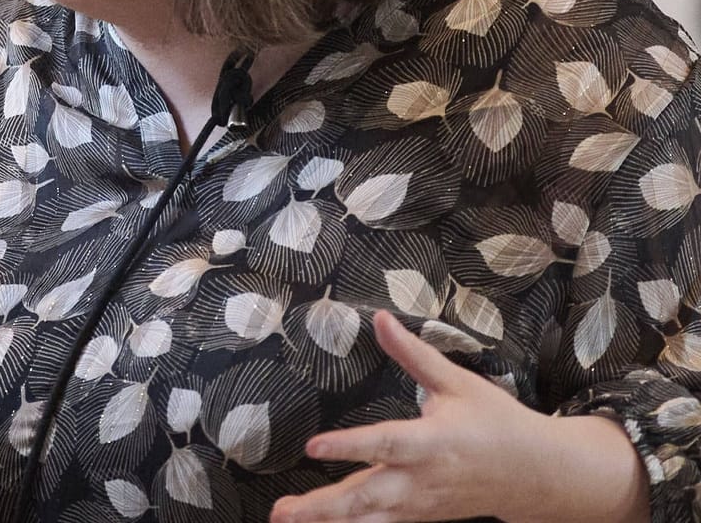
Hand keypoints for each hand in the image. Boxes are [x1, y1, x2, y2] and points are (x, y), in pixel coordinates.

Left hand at [270, 311, 649, 522]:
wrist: (538, 474)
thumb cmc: (497, 424)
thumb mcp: (458, 383)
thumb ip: (413, 355)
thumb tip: (380, 319)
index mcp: (432, 442)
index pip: (384, 444)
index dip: (349, 447)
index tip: (313, 446)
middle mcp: (421, 479)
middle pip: (368, 496)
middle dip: (324, 506)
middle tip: (284, 510)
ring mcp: (420, 503)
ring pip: (370, 519)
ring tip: (288, 519)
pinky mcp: (420, 516)